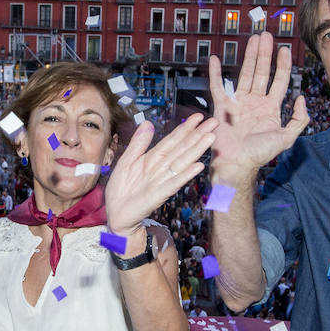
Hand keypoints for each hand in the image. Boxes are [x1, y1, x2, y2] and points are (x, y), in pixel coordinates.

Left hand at [104, 114, 216, 236]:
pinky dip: (185, 175)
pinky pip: (174, 183)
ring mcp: (161, 181)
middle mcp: (161, 168)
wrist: (115, 213)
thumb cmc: (121, 188)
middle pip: (182, 149)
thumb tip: (148, 122)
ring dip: (196, 150)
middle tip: (214, 122)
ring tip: (210, 138)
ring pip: (181, 162)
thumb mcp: (126, 160)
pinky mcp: (158, 195)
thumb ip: (138, 143)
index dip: (185, 128)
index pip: (172, 140)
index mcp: (153, 158)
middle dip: (197, 135)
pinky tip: (198, 166)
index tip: (198, 117)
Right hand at [208, 33, 310, 180]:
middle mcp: (254, 102)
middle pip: (262, 72)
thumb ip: (299, 119)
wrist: (236, 164)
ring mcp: (238, 103)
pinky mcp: (222, 106)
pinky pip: (217, 86)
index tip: (285, 49)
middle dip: (265, 53)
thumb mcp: (287, 138)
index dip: (282, 65)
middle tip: (267, 36)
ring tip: (253, 39)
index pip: (279, 81)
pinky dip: (215, 72)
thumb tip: (301, 98)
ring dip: (248, 56)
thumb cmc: (260, 154)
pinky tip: (215, 58)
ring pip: (244, 74)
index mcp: (270, 108)